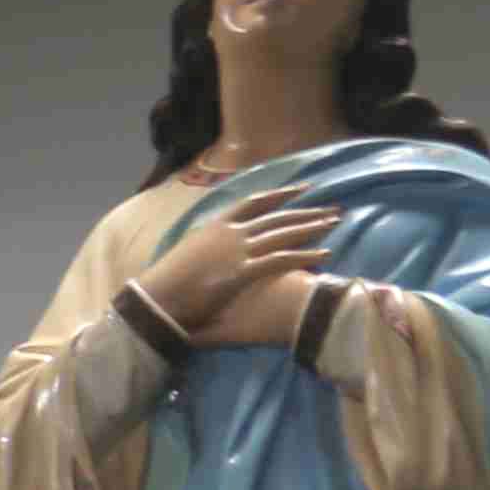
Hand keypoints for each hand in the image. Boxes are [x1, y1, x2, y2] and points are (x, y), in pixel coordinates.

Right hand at [127, 187, 334, 337]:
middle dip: (307, 212)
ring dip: (312, 228)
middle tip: (333, 209)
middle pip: (277, 217)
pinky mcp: (242, 272)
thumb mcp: (186, 254)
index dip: (282, 194)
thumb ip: (206, 247)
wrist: (154, 300)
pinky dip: (304, 256)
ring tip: (335, 224)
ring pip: (283, 234)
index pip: (255, 202)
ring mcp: (236, 251)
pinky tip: (324, 255)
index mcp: (215, 225)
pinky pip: (281, 260)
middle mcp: (230, 233)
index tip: (304, 189)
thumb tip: (213, 250)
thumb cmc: (164, 283)